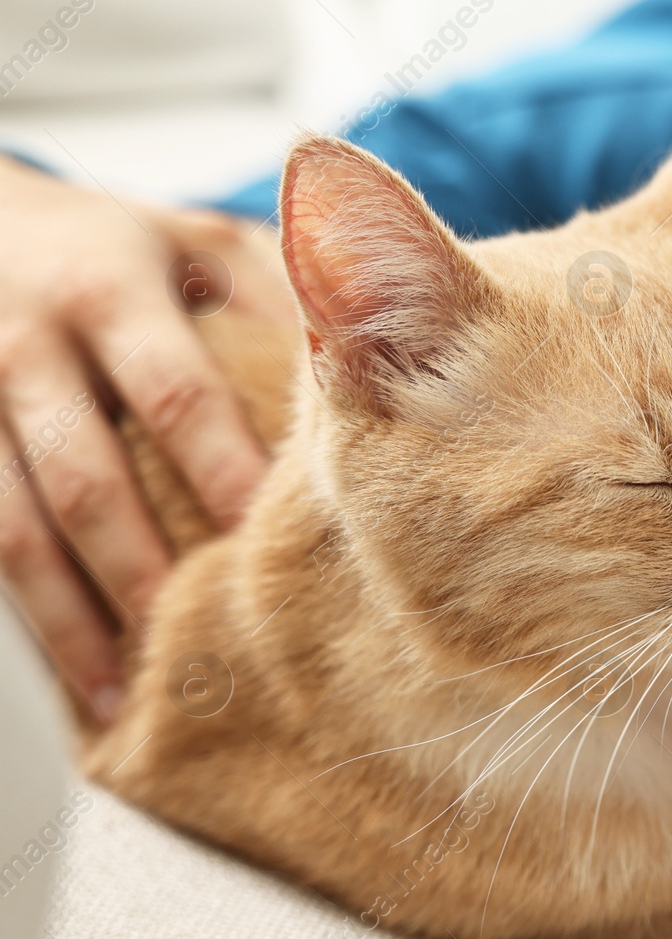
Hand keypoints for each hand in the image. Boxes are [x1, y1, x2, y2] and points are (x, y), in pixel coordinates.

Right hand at [0, 155, 281, 720]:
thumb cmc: (114, 244)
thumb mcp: (193, 243)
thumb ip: (276, 293)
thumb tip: (369, 367)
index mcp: (111, 292)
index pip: (178, 398)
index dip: (226, 474)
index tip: (274, 545)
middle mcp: (28, 344)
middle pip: (89, 480)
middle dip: (144, 568)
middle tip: (206, 646)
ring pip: (14, 528)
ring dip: (69, 618)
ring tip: (122, 695)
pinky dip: (25, 607)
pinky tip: (70, 664)